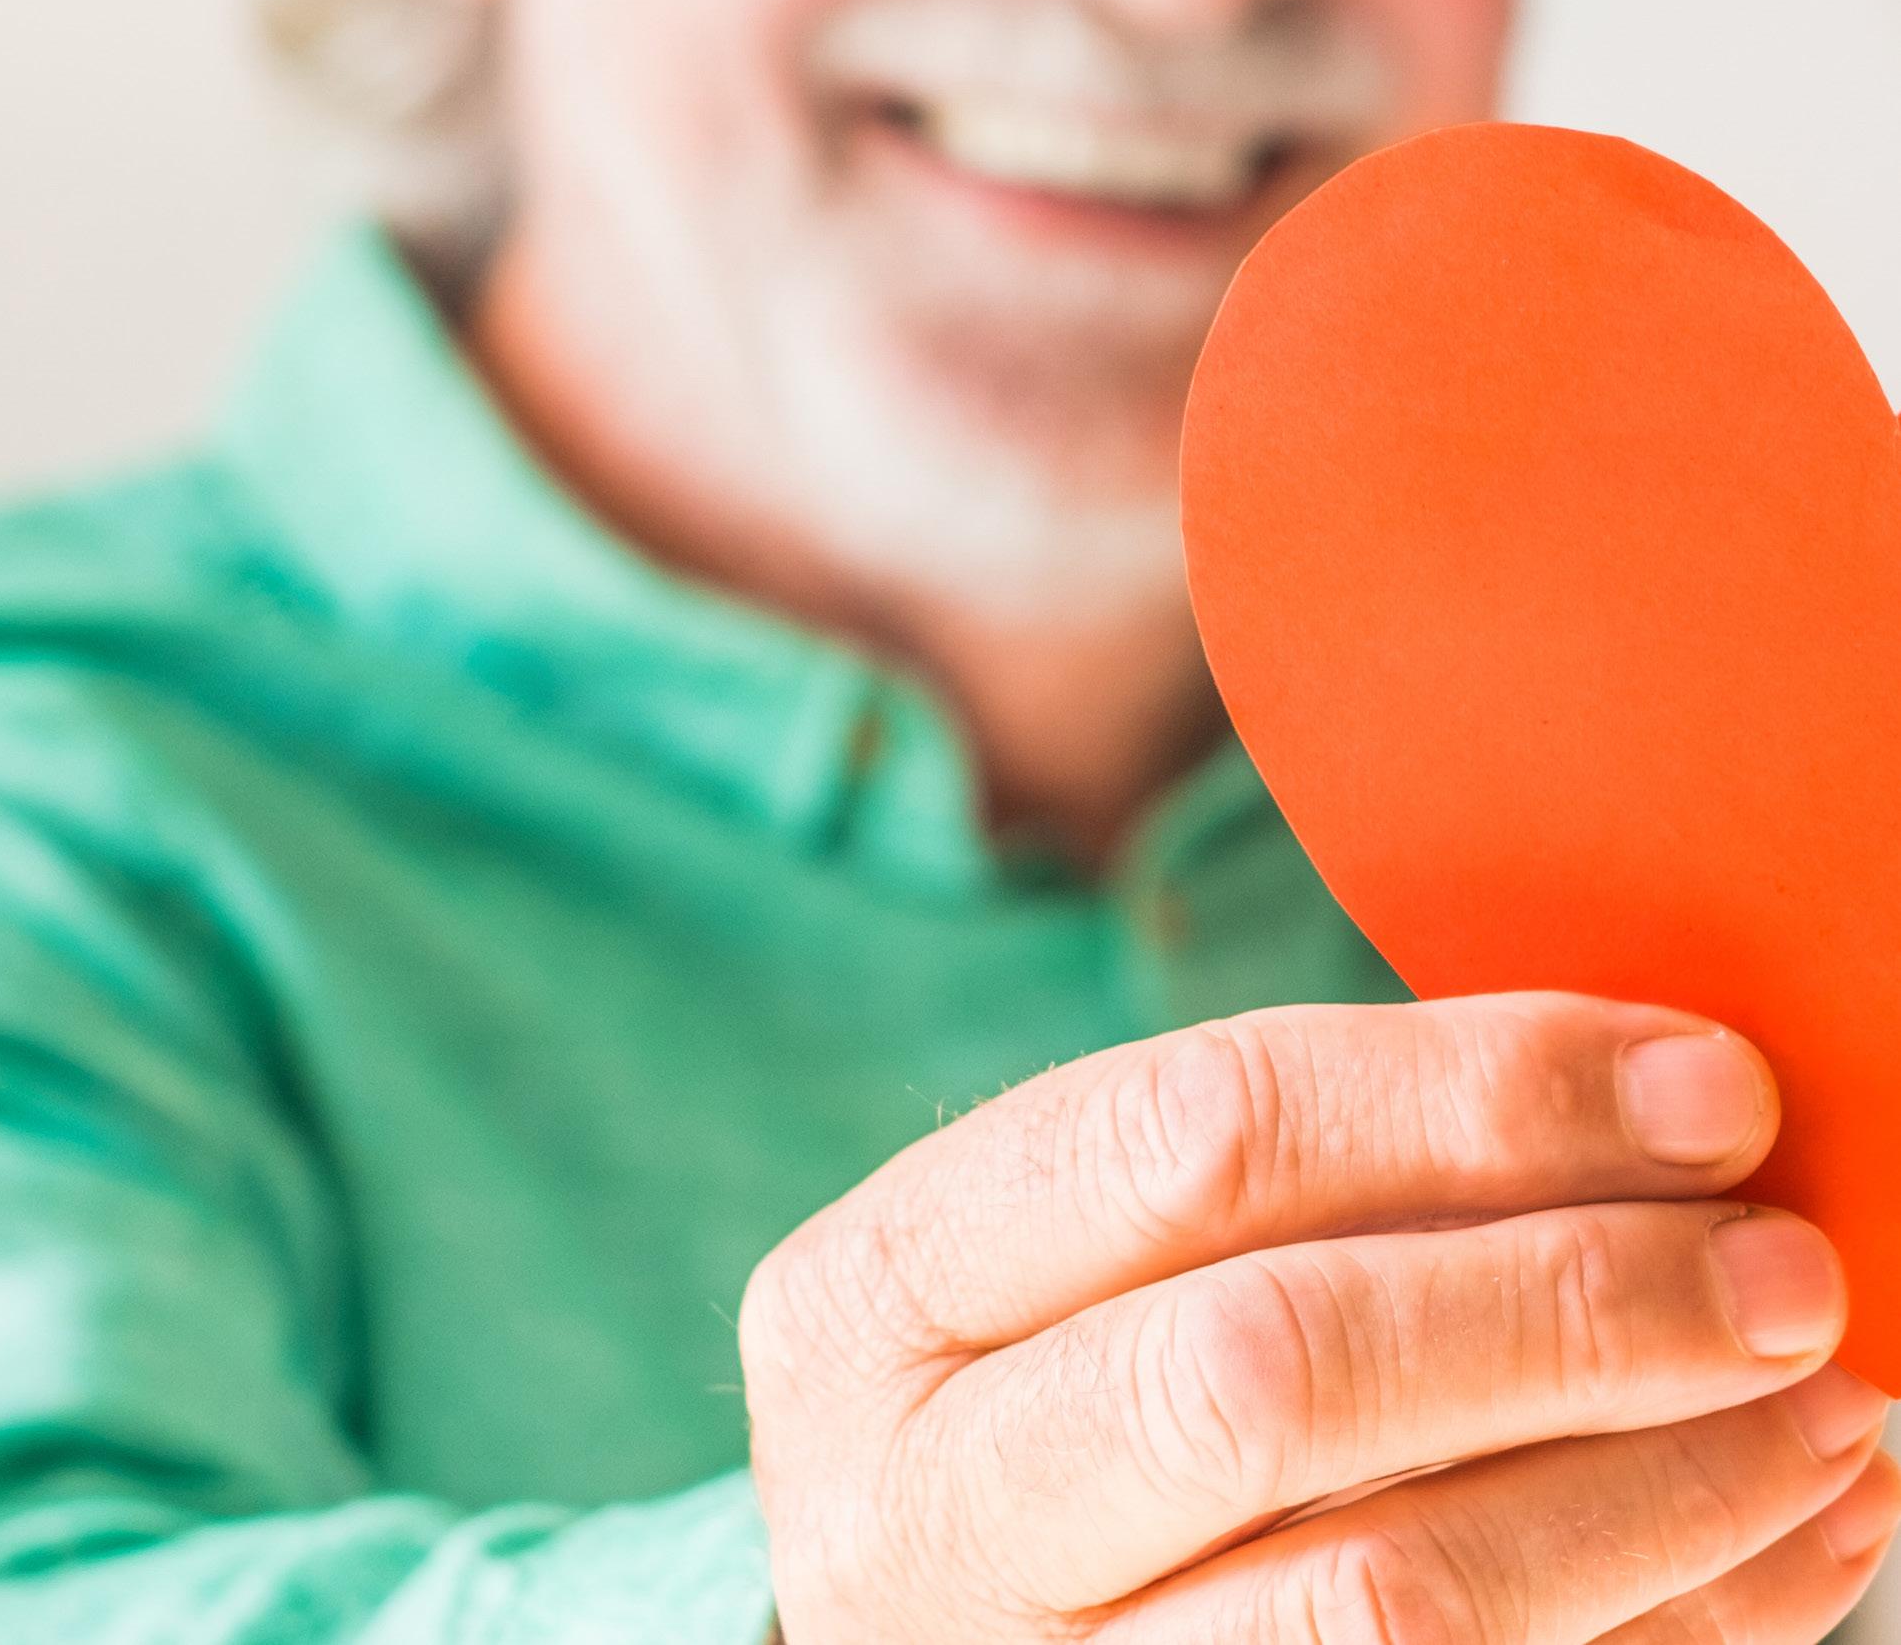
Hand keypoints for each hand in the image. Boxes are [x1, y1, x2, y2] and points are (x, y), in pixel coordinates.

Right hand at [741, 994, 1899, 1642]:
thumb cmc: (1031, 1396)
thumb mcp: (1056, 1264)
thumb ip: (1278, 1173)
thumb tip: (1644, 1095)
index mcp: (874, 1300)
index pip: (1190, 1138)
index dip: (1471, 1097)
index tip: (1700, 1087)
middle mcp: (923, 1513)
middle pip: (1275, 1373)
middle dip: (1568, 1306)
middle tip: (1786, 1266)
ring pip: (1392, 1601)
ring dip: (1658, 1497)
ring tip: (1829, 1407)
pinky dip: (1670, 1627)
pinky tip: (1786, 1537)